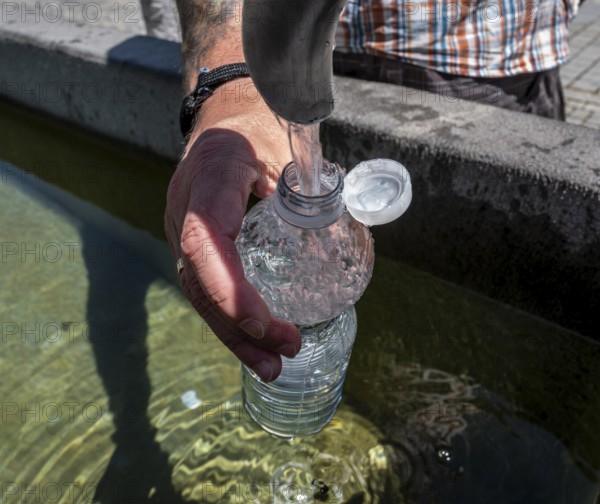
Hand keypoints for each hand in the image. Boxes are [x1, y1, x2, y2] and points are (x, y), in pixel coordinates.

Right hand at [165, 108, 300, 381]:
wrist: (220, 116)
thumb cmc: (256, 126)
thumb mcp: (287, 144)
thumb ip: (311, 184)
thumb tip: (347, 226)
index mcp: (210, 179)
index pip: (206, 243)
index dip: (230, 290)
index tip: (268, 325)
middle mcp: (184, 210)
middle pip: (199, 282)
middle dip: (236, 328)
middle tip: (278, 362)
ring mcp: (180, 228)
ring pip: (197, 291)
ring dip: (232, 334)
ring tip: (269, 367)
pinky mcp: (190, 242)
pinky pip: (203, 284)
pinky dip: (227, 317)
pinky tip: (253, 340)